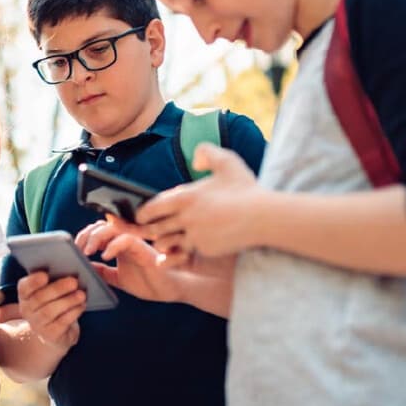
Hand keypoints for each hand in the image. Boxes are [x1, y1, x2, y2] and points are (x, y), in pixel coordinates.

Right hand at [16, 271, 85, 352]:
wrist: (57, 332)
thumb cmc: (55, 302)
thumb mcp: (52, 290)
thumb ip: (57, 277)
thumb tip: (77, 267)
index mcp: (25, 294)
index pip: (24, 287)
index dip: (33, 281)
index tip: (45, 275)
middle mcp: (27, 309)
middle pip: (39, 298)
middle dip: (57, 289)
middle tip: (74, 281)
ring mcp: (37, 324)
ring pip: (50, 311)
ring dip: (67, 301)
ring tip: (81, 294)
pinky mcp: (50, 335)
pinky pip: (61, 323)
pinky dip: (73, 313)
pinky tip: (81, 305)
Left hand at [76, 217, 181, 302]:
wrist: (170, 290)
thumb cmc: (148, 282)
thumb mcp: (117, 278)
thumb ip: (102, 272)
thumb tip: (83, 269)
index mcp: (118, 244)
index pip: (97, 230)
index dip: (83, 237)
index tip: (74, 251)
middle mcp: (126, 239)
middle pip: (101, 224)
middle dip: (86, 235)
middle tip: (78, 250)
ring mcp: (135, 241)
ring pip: (112, 227)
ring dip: (96, 237)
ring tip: (88, 252)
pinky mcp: (144, 248)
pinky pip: (127, 239)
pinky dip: (113, 245)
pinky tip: (105, 256)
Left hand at [136, 143, 260, 262]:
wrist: (264, 217)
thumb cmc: (246, 189)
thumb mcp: (227, 161)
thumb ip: (207, 153)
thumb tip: (194, 160)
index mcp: (186, 197)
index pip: (152, 207)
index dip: (143, 213)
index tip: (141, 216)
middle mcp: (186, 217)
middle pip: (156, 228)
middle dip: (150, 230)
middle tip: (145, 231)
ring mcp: (195, 236)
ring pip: (167, 243)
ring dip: (164, 242)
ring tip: (163, 240)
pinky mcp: (205, 250)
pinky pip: (185, 252)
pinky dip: (180, 252)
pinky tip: (180, 250)